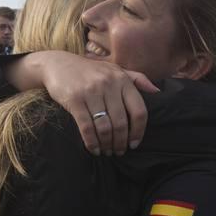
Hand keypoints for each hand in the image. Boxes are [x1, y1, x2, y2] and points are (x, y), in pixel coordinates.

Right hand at [24, 51, 158, 154]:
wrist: (58, 64)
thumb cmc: (90, 71)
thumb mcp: (114, 69)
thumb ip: (137, 79)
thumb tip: (157, 91)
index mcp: (122, 79)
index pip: (139, 110)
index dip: (139, 131)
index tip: (134, 143)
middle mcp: (109, 84)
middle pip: (121, 123)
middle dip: (121, 142)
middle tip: (119, 151)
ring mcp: (91, 92)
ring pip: (104, 127)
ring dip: (107, 144)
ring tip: (107, 151)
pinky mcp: (75, 100)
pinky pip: (86, 127)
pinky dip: (92, 142)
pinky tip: (94, 149)